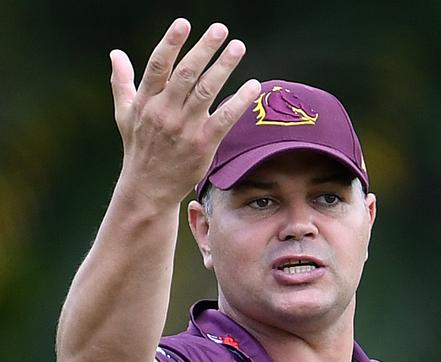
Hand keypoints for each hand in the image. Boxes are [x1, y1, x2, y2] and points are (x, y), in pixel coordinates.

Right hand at [109, 18, 259, 206]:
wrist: (149, 188)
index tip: (184, 23)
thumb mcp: (124, 115)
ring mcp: (184, 128)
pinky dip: (239, 102)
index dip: (171, 43)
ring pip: (206, 91)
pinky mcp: (203, 144)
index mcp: (146, 101)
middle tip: (221, 29)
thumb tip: (116, 54)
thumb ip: (122, 83)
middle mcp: (164, 112)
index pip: (158, 66)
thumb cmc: (139, 149)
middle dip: (204, 49)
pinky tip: (252, 86)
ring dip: (224, 67)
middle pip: (186, 74)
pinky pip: (224, 119)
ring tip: (238, 47)